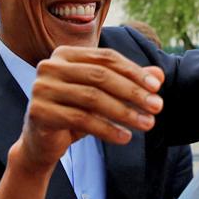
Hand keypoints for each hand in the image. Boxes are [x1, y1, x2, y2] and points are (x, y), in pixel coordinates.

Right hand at [14, 46, 164, 172]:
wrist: (43, 143)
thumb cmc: (76, 113)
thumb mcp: (105, 96)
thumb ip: (129, 82)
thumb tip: (159, 74)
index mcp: (66, 54)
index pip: (106, 58)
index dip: (134, 72)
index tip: (157, 88)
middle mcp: (50, 66)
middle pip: (100, 76)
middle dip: (133, 92)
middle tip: (157, 107)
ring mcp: (41, 88)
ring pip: (92, 98)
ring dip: (124, 112)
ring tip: (147, 124)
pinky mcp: (39, 111)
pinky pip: (81, 119)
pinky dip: (107, 129)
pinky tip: (125, 137)